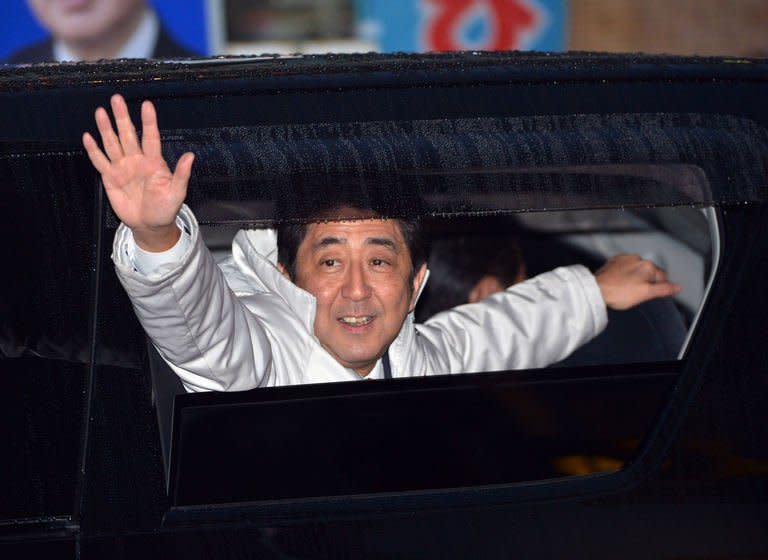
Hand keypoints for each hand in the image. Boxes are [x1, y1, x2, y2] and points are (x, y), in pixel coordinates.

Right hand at [82, 94, 193, 251]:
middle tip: (116, 99)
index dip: (148, 122)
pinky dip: (93, 150)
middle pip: (127, 135)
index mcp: (154, 162)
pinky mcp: (110, 178)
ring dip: (106, 128)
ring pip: (112, 143)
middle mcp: (137, 161)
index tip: (147, 105)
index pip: (150, 137)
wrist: (150, 225)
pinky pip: (100, 161)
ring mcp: (122, 168)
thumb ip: (182, 174)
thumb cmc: (166, 208)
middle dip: (122, 117)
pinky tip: (88, 137)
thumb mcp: (177, 192)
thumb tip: (191, 156)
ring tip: (101, 112)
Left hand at [595, 254, 681, 309]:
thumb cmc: (618, 292)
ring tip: (625, 289)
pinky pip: (623, 268)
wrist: (596, 290)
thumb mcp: (646, 294)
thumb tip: (677, 287)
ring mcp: (623, 259)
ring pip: (635, 270)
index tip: (650, 293)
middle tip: (635, 293)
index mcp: (647, 266)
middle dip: (645, 282)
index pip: (662, 277)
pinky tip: (618, 284)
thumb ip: (663, 289)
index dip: (658, 287)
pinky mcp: (613, 262)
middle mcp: (636, 259)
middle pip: (648, 273)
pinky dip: (623, 275)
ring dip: (634, 278)